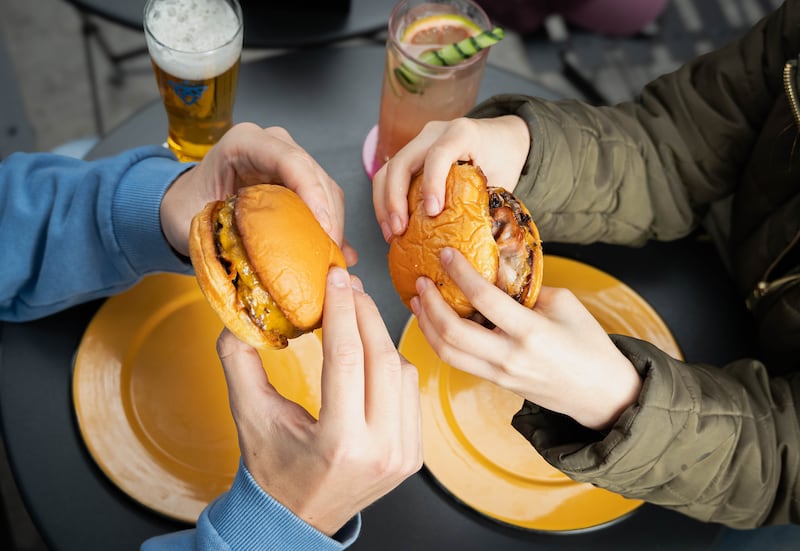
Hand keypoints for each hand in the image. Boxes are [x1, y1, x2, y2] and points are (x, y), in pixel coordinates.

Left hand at [160, 122, 357, 264]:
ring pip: (326, 191)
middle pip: (316, 177)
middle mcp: (272, 145)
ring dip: (333, 226)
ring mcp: (288, 162)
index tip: (324, 229)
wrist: (182, 203)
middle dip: (329, 217)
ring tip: (331, 260)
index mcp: (245, 143)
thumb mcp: (196, 220)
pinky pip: (323, 203)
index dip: (313, 194)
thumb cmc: (185, 206)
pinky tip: (336, 255)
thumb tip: (259, 272)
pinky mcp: (297, 183)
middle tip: (330, 256)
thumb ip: (227, 240)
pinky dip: (329, 229)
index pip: (291, 161)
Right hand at [216, 267, 421, 535]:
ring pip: (402, 371)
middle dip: (364, 313)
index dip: (341, 309)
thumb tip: (235, 315)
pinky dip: (391, 363)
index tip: (336, 276)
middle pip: (381, 359)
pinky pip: (409, 392)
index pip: (347, 357)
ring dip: (379, 336)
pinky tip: (371, 347)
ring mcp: (403, 454)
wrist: (297, 519)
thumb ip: (239, 363)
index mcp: (339, 442)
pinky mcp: (413, 454)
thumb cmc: (272, 469)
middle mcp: (380, 449)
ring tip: (355, 312)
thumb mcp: (249, 416)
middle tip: (347, 284)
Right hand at [372, 115, 529, 241]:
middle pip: (401, 162)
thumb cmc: (504, 159)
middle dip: (395, 199)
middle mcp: (434, 133)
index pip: (439, 154)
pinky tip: (392, 226)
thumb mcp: (503, 178)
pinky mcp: (410, 155)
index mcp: (462, 133)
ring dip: (384, 204)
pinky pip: (389, 177)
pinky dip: (386, 203)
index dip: (432, 183)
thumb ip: (485, 201)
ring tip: (391, 234)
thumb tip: (469, 239)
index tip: (432, 212)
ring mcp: (418, 143)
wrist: (501, 137)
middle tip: (399, 231)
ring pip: (387, 170)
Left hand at [410, 247, 641, 430]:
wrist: (601, 394)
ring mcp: (499, 373)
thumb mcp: (565, 305)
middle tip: (421, 281)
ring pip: (447, 353)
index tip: (446, 254)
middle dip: (430, 304)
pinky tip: (434, 323)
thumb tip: (494, 272)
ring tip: (418, 301)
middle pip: (452, 332)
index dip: (460, 273)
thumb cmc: (588, 345)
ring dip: (426, 325)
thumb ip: (527, 289)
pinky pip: (457, 361)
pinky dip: (440, 341)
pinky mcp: (495, 382)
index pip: (484, 298)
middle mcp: (509, 356)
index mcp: (531, 332)